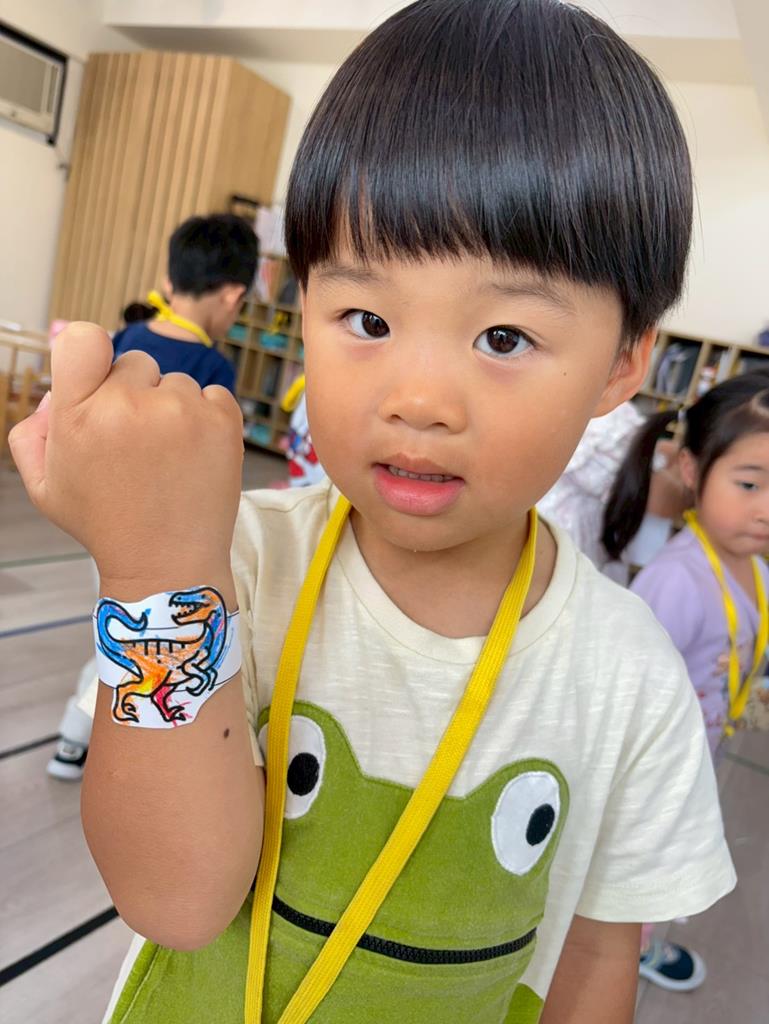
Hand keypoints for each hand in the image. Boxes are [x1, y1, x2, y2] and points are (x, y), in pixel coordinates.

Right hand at [9, 322, 243, 596]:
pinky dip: (207, 417)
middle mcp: (129, 406)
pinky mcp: (222, 422)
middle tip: (136, 443)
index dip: (89, 352)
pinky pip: (213, 394)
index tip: (98, 378)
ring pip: (175, 382)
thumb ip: (34, 431)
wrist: (168, 565)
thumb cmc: (106, 523)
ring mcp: (181, 411)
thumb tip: (56, 390)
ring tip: (167, 459)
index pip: (82, 337)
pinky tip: (194, 455)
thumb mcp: (46, 487)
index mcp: (79, 416)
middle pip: (135, 362)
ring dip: (172, 409)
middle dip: (134, 393)